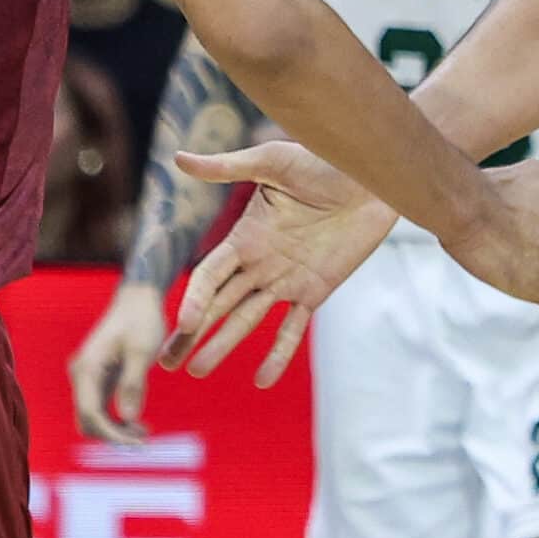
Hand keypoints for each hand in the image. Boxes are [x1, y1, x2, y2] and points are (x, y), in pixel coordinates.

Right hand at [70, 282, 167, 442]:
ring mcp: (88, 377)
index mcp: (87, 368)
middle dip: (113, 435)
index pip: (91, 414)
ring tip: (145, 432)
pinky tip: (138, 423)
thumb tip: (128, 418)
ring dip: (116, 429)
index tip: (138, 443)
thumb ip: (133, 384)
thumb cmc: (141, 319)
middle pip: (87, 420)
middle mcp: (81, 374)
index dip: (112, 434)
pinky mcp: (99, 378)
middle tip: (145, 438)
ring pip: (93, 417)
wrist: (138, 298)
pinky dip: (117, 419)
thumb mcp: (141, 351)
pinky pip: (101, 408)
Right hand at [158, 140, 398, 384]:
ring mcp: (286, 280)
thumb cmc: (322, 161)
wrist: (372, 178)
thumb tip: (178, 158)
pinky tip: (262, 379)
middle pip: (217, 304)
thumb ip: (228, 168)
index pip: (209, 275)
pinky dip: (278, 353)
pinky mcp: (315, 290)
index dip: (194, 299)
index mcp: (244, 237)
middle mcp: (259, 263)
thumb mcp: (274, 161)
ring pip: (247, 319)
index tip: (182, 325)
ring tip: (198, 370)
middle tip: (166, 363)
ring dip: (223, 345)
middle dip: (191, 334)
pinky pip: (293, 328)